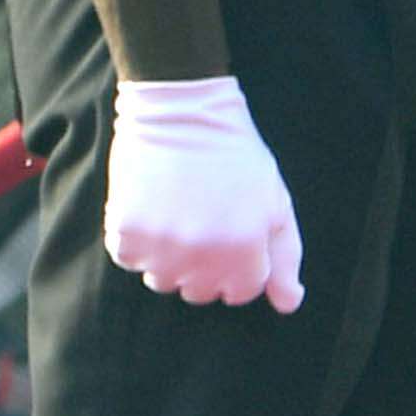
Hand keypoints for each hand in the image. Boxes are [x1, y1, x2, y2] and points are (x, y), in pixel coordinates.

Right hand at [106, 75, 303, 310]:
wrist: (182, 110)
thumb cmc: (234, 155)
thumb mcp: (275, 202)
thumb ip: (285, 258)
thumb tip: (288, 305)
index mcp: (245, 250)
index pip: (240, 293)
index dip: (237, 267)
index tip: (229, 237)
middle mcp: (204, 256)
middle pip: (198, 292)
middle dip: (203, 267)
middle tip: (200, 225)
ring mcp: (162, 246)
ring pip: (161, 280)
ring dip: (167, 258)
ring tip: (173, 217)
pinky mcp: (126, 231)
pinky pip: (128, 259)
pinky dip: (135, 241)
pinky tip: (148, 210)